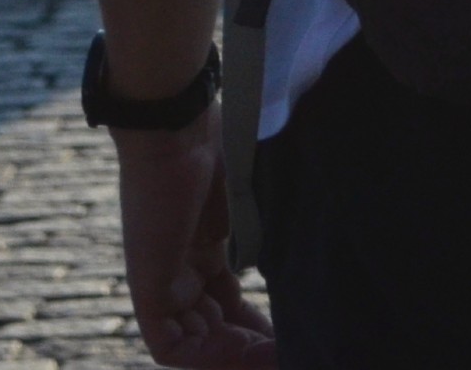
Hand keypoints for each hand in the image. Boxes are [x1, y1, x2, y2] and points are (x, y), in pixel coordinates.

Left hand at [112, 121, 274, 366]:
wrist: (175, 124)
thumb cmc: (217, 137)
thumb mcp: (252, 191)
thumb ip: (268, 225)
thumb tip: (324, 241)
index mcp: (199, 247)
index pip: (226, 303)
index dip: (257, 325)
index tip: (295, 333)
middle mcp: (179, 270)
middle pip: (213, 328)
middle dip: (252, 347)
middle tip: (294, 352)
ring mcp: (162, 280)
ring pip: (196, 342)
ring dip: (238, 356)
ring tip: (282, 356)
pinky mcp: (147, 288)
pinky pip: (171, 345)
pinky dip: (209, 356)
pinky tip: (252, 353)